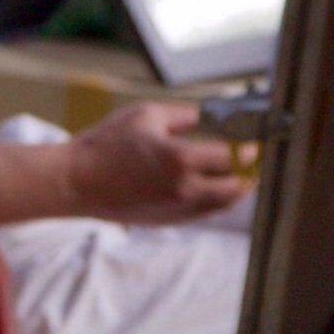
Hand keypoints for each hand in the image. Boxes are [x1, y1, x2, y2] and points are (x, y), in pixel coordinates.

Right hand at [64, 101, 246, 223]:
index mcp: (180, 160)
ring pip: (224, 203)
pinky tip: (216, 183)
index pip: (234, 156)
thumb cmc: (107, 143)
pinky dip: (218, 198)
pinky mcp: (169, 220)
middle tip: (255, 154)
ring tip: (243, 169)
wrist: (77, 182)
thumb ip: (187, 114)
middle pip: (238, 186)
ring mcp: (178, 209)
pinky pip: (205, 211)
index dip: (250, 145)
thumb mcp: (148, 114)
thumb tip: (217, 115)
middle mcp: (184, 189)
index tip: (256, 135)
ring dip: (239, 186)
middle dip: (252, 169)